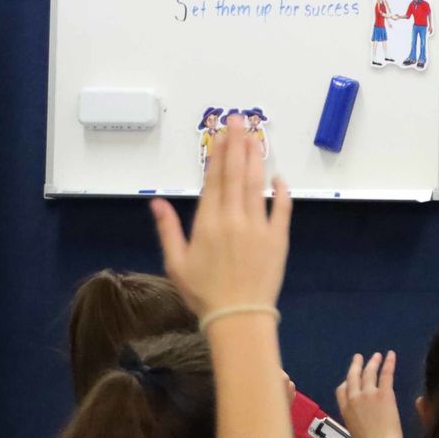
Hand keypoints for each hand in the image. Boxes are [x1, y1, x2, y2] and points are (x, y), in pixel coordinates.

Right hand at [151, 123, 291, 318]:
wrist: (238, 318)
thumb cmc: (203, 293)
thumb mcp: (176, 263)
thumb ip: (168, 229)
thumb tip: (156, 201)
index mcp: (207, 223)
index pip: (212, 180)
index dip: (216, 154)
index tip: (220, 133)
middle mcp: (233, 219)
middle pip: (235, 174)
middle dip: (237, 144)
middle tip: (239, 119)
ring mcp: (258, 227)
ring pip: (256, 185)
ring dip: (255, 159)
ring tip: (255, 137)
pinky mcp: (278, 238)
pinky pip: (282, 208)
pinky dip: (281, 191)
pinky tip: (279, 176)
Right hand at [335, 351, 402, 437]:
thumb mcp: (354, 430)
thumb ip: (355, 417)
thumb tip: (360, 412)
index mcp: (345, 410)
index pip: (341, 390)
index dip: (346, 382)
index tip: (350, 378)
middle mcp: (354, 398)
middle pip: (353, 376)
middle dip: (356, 365)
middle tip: (359, 357)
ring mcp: (368, 394)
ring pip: (369, 373)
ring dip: (373, 362)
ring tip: (377, 355)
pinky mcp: (384, 394)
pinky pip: (386, 374)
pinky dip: (388, 363)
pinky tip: (390, 355)